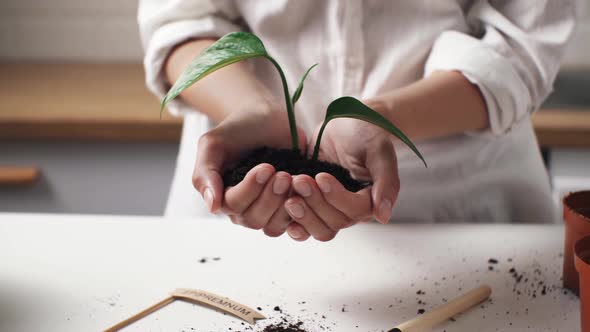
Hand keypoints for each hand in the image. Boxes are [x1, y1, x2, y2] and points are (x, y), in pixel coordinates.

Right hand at [192, 100, 305, 235]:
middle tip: (283, 174)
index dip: (250, 189)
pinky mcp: (287, 208)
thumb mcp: (213, 144)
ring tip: (292, 178)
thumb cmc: (237, 130)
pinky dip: (299, 209)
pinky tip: (303, 188)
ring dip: (283, 204)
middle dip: (269, 196)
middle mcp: (243, 208)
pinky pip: (292, 224)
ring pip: (272, 226)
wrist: (266, 118)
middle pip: (253, 219)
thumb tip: (213, 207)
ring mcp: (266, 210)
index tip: (266, 167)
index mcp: (221, 196)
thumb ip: (205, 173)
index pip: (232, 205)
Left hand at [285, 103, 398, 240]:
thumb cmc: (366, 132)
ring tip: (289, 191)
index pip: (353, 211)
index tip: (321, 176)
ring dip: (301, 214)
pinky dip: (290, 219)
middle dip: (314, 203)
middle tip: (299, 180)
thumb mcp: (379, 151)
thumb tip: (383, 217)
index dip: (336, 197)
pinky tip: (282, 206)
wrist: (347, 121)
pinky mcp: (311, 203)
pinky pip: (301, 223)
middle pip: (333, 224)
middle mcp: (350, 210)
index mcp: (370, 200)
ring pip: (316, 229)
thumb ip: (386, 182)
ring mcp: (329, 208)